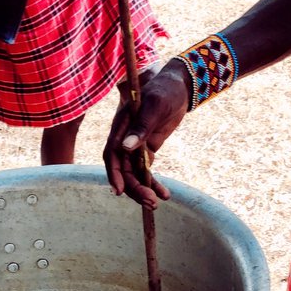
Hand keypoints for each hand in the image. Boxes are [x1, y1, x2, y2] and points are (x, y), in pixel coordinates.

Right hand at [104, 59, 192, 207]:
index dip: (114, 174)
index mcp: (120, 127)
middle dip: (134, 188)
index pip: (111, 155)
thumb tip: (126, 148)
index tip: (120, 191)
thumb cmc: (164, 91)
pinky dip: (153, 183)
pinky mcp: (146, 150)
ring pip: (134, 174)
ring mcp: (135, 146)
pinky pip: (146, 171)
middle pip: (123, 170)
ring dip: (143, 190)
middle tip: (150, 203)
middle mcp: (124, 139)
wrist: (179, 87)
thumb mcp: (155, 106)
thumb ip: (141, 127)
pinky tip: (164, 194)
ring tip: (156, 203)